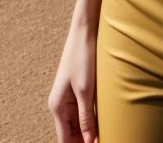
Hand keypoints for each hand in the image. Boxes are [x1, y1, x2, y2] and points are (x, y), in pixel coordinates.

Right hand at [47, 18, 98, 142]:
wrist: (84, 31)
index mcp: (57, 107)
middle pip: (71, 134)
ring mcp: (68, 98)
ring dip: (89, 131)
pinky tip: (102, 122)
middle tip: (105, 140)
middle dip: (84, 141)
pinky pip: (82, 112)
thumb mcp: (86, 90)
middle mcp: (60, 105)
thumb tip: (88, 142)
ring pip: (77, 124)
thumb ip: (86, 118)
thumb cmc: (83, 57)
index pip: (64, 140)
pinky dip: (91, 120)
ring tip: (105, 134)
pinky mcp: (77, 90)